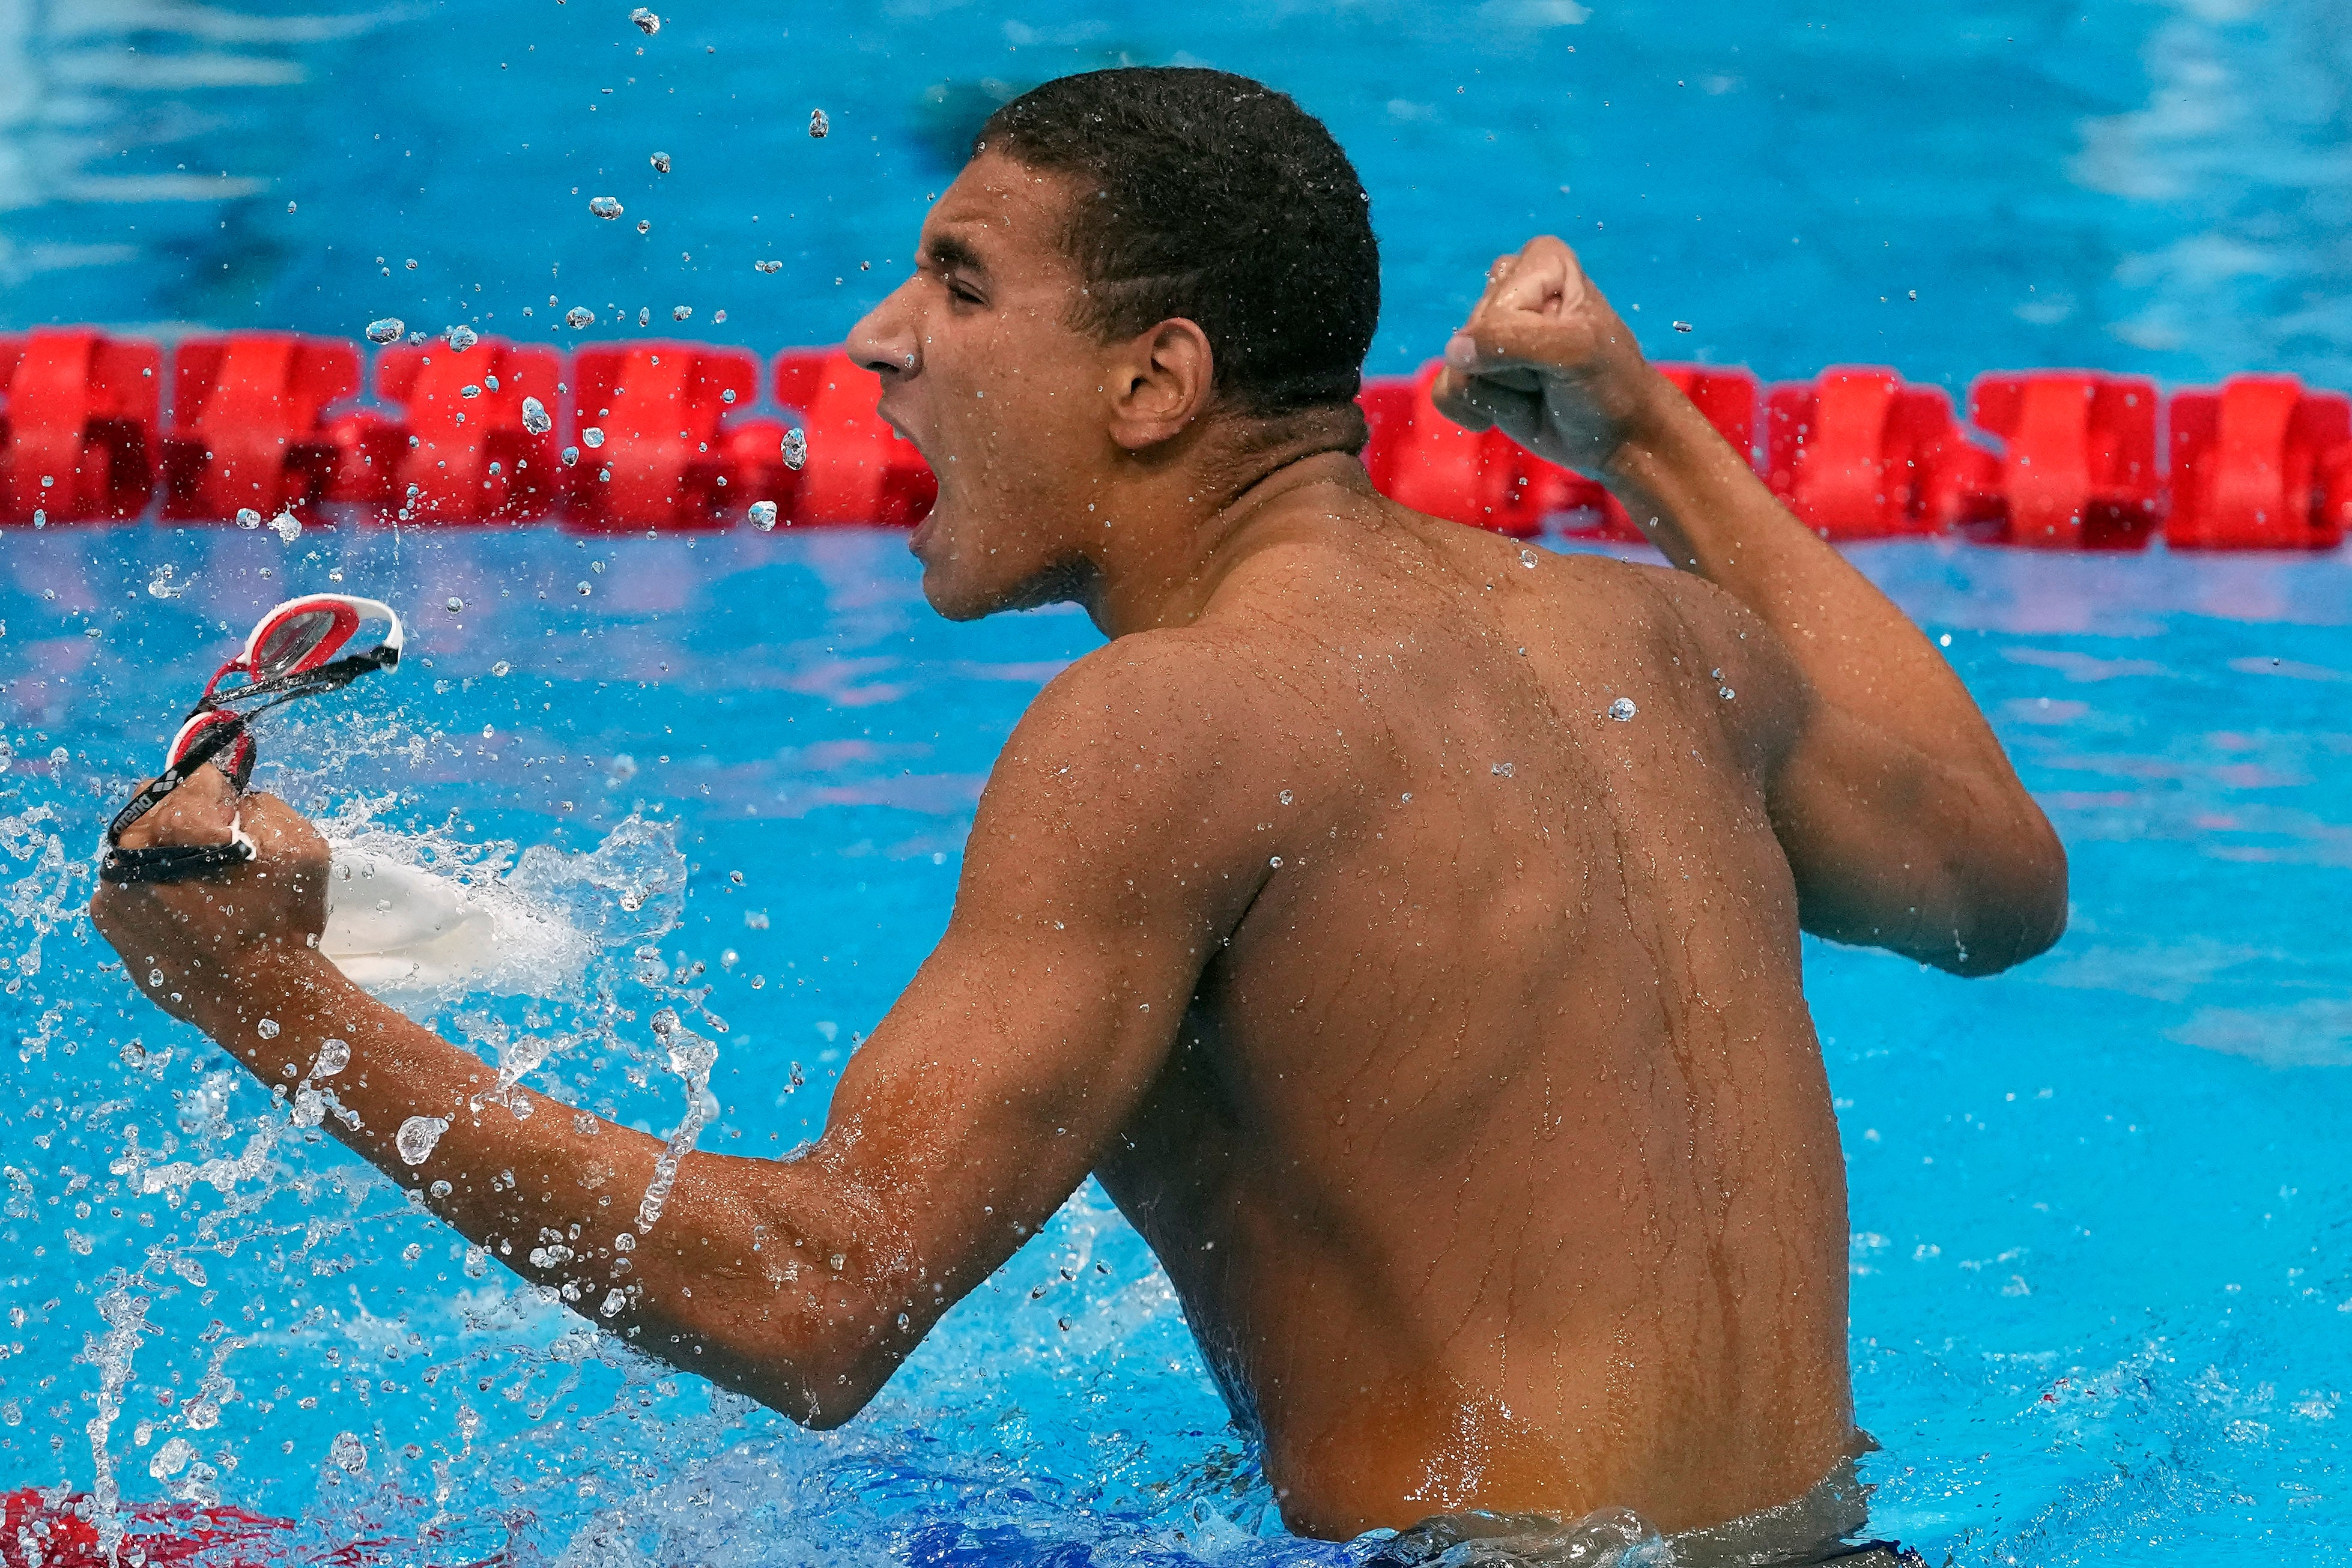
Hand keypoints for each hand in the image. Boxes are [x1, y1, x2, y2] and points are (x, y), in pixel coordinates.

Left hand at [90, 766, 330, 1023]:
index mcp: (175, 826)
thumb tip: (232, 801)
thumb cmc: (284, 921)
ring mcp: (114, 892)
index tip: (237, 816)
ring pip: (136, 846)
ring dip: (165, 852)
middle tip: (220, 845)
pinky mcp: (111, 925)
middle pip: (151, 805)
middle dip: (185, 816)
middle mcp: (130, 854)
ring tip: (205, 885)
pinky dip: (153, 889)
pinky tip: (188, 911)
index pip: (191, 779)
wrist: (260, 999)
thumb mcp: (301, 844)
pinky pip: (127, 887)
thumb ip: (261, 803)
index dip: (222, 794)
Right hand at [1429, 236, 1665, 475]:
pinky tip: (1512, 411)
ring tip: (1539, 390)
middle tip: (1554, 376)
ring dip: (1499, 394)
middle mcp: (1512, 287)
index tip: (1568, 350)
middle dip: (1513, 370)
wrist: (1618, 437)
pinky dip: (1474, 412)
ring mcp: (1490, 332)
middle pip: (1472, 336)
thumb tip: (1454, 351)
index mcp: (1544, 263)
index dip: (1526, 341)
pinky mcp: (1474, 370)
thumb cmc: (1608, 385)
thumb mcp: (1574, 352)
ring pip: (1456, 366)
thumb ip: (1511, 340)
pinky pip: (1444, 391)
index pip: (1497, 309)